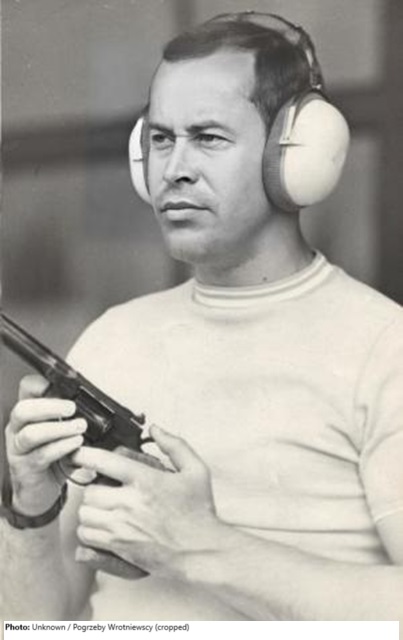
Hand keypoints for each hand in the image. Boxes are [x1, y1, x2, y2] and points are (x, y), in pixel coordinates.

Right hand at [5, 374, 86, 514]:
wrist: (40, 491)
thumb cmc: (53, 457)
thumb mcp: (62, 433)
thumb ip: (70, 418)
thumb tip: (95, 403)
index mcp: (28, 414)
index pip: (27, 389)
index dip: (41, 384)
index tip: (63, 384)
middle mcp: (17, 429)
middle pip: (23, 409)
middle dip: (49, 406)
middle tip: (72, 408)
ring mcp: (18, 450)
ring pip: (30, 434)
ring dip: (58, 429)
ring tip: (80, 427)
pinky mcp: (25, 469)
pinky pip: (41, 455)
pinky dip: (61, 447)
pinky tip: (76, 444)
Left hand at [74, 426, 224, 576]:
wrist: (201, 552)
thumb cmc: (199, 512)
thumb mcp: (196, 470)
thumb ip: (175, 445)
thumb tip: (155, 429)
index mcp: (146, 480)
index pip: (104, 461)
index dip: (84, 454)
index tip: (77, 452)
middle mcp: (130, 503)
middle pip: (89, 490)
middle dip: (93, 486)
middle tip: (104, 486)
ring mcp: (122, 527)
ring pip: (84, 513)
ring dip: (90, 508)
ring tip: (103, 506)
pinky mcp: (118, 547)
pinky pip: (86, 535)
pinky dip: (88, 529)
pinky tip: (102, 525)